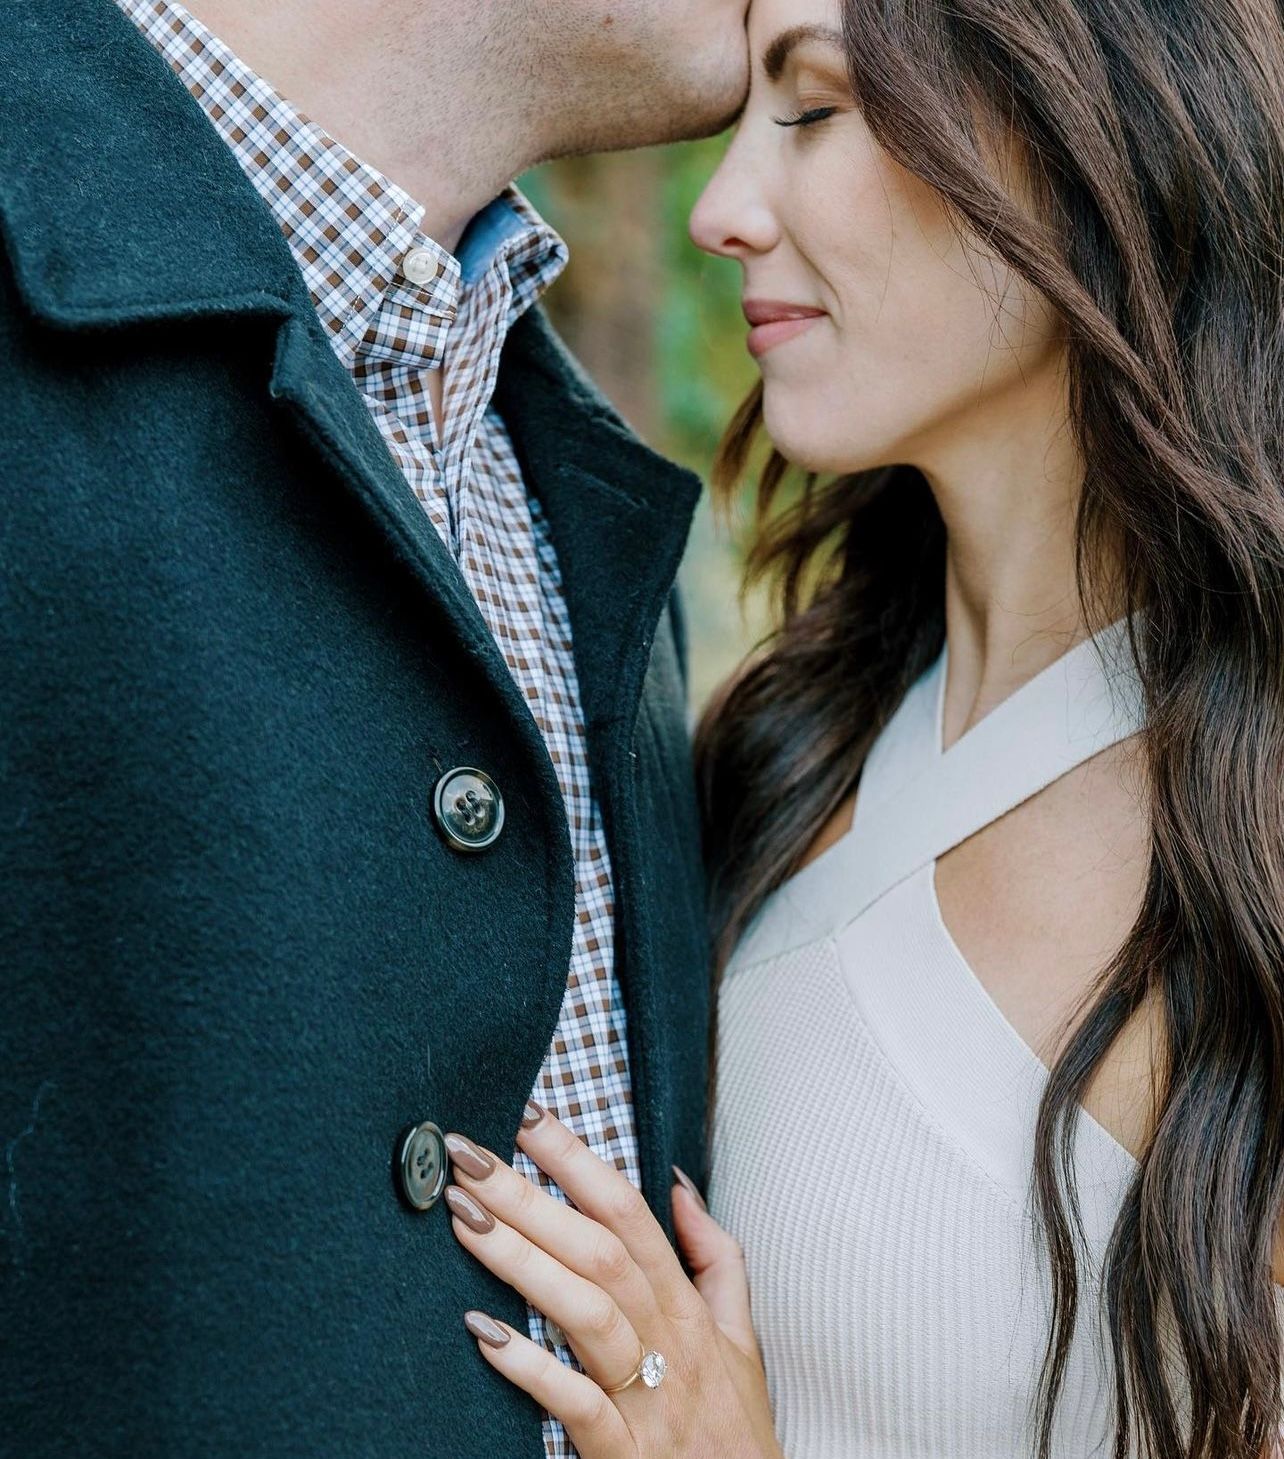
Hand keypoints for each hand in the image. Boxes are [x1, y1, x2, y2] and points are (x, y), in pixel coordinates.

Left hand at [443, 1100, 782, 1457]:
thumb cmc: (736, 1429)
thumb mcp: (741, 1335)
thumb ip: (715, 1256)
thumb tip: (676, 1184)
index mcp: (687, 1307)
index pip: (628, 1211)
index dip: (576, 1159)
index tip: (524, 1115)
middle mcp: (669, 1342)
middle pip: (598, 1250)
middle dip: (531, 1194)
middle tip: (468, 1152)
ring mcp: (647, 1400)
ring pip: (586, 1312)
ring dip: (521, 1260)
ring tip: (463, 1218)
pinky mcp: (623, 1457)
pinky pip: (577, 1405)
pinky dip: (532, 1368)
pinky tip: (483, 1334)